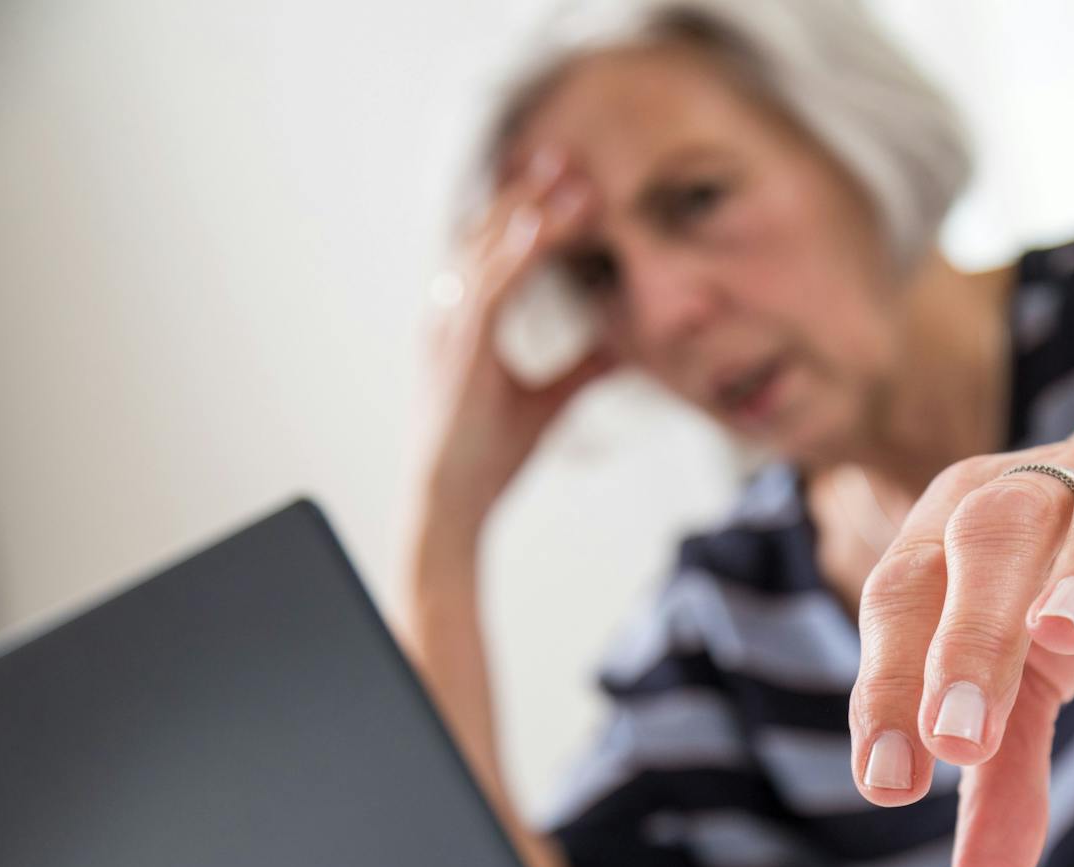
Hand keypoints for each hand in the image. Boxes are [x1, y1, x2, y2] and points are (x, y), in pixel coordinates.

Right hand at [416, 148, 613, 530]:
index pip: (499, 251)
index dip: (531, 214)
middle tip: (568, 157)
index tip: (569, 183)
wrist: (455, 503)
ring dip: (528, 214)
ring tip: (568, 181)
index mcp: (467, 321)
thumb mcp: (551, 402)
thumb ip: (583, 368)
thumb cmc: (490, 456)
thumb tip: (623, 348)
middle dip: (528, 195)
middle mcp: (451, 315)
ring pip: (489, 253)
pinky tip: (538, 230)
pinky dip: (513, 257)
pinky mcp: (460, 352)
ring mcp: (450, 329)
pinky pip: (487, 290)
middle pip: (489, 236)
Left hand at [848, 410, 1073, 866]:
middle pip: (990, 533)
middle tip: (960, 735)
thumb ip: (1003, 780)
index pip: (905, 595)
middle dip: (969, 633)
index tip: (890, 782)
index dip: (887, 684)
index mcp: (962, 528)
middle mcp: (1046, 484)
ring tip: (1066, 632)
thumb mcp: (1035, 680)